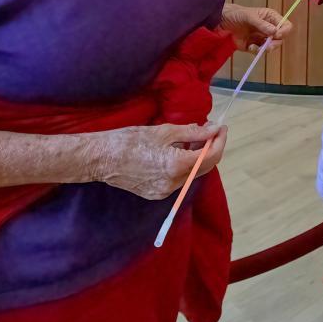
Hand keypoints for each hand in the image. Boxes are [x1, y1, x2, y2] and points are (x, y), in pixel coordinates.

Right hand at [88, 123, 227, 199]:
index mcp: (177, 165)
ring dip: (198, 157)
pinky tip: (179, 151)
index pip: (211, 156)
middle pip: (204, 167)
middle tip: (211, 130)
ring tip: (194, 137)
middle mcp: (174, 183)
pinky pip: (179, 180)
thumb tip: (213, 129)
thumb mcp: (164, 131)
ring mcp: (165, 191)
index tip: (221, 127)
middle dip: (211, 148)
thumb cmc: (130, 140)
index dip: (219, 141)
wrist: (101, 159)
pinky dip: (184, 166)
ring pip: (192, 174)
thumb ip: (192, 132)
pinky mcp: (156, 194)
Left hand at [221, 4, 292, 52]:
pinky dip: (257, 51)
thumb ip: (262, 24)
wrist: (222, 22)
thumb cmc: (236, 14)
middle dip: (275, 43)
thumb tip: (275, 32)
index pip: (286, 25)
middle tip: (268, 46)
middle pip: (281, 39)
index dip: (284, 31)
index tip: (277, 35)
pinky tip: (250, 47)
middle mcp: (269, 28)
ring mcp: (262, 37)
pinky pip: (261, 51)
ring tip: (256, 47)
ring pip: (272, 47)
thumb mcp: (249, 16)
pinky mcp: (255, 45)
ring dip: (266, 49)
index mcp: (271, 17)